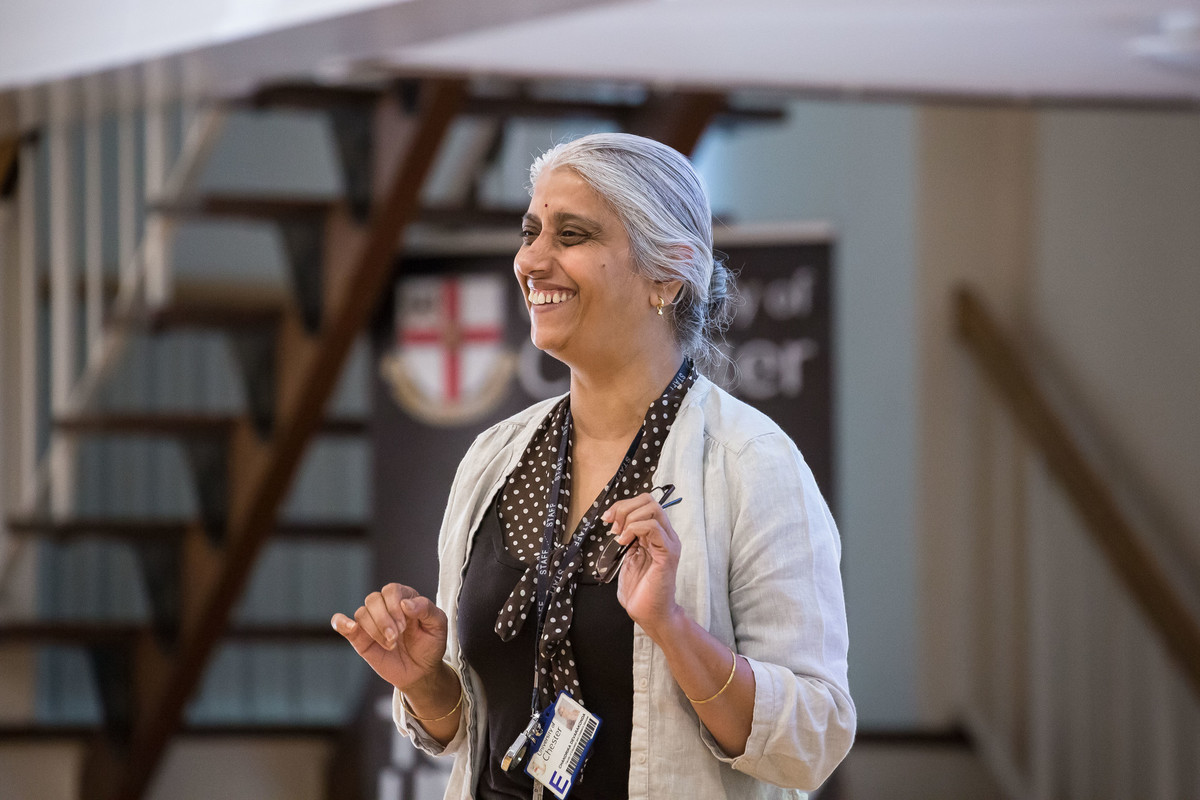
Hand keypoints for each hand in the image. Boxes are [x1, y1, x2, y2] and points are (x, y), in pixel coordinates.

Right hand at [331, 583, 448, 692]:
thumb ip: (426, 609)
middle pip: (373, 599)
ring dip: (375, 630)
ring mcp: (371, 622)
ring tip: (390, 644)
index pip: (391, 590)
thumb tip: (405, 603)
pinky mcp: (360, 638)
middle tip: (397, 636)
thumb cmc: (430, 644)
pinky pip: (342, 624)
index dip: (395, 606)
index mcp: (404, 598)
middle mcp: (385, 607)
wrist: (422, 671)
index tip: (405, 625)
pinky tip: (349, 627)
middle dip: (384, 619)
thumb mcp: (438, 625)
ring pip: (361, 613)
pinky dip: (340, 622)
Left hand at [603, 492, 684, 638]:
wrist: (649, 614)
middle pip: (649, 500)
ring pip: (652, 509)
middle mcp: (665, 535)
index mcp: (656, 534)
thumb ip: (627, 540)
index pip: (644, 503)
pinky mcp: (667, 553)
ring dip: (629, 518)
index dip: (623, 505)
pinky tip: (624, 542)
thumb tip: (616, 525)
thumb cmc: (639, 590)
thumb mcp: (628, 558)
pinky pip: (654, 527)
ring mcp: (668, 542)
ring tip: (619, 537)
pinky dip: (635, 528)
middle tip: (612, 526)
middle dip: (624, 508)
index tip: (608, 519)